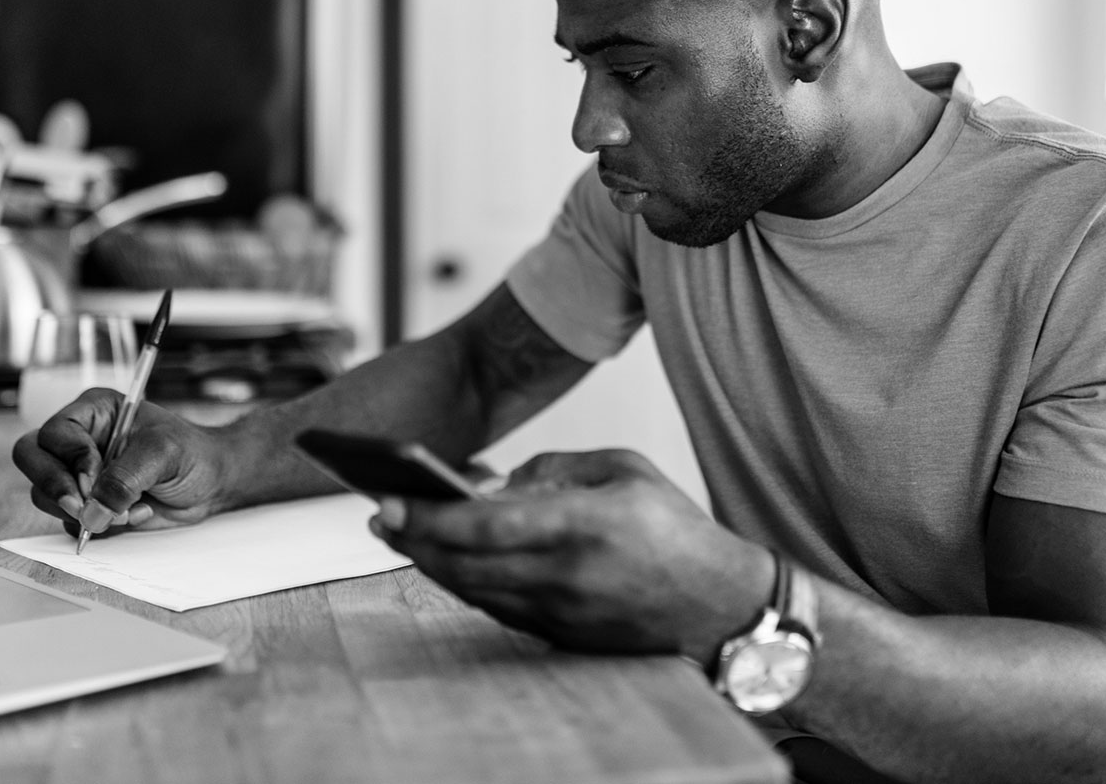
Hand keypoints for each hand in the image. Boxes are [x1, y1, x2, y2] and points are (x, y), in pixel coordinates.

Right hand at [11, 388, 228, 539]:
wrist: (212, 483)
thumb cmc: (192, 453)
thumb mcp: (164, 453)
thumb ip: (126, 477)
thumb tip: (93, 511)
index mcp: (93, 412)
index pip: (55, 432)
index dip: (70, 458)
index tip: (93, 477)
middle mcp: (78, 440)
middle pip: (31, 459)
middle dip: (55, 487)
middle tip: (83, 508)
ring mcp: (78, 474)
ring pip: (44, 494)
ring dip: (83, 511)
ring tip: (131, 508)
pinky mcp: (87, 504)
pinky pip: (69, 521)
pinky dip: (97, 527)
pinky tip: (135, 515)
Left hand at [370, 448, 773, 660]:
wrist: (722, 605)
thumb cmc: (675, 528)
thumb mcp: (625, 469)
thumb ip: (556, 467)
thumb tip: (493, 484)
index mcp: (583, 525)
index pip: (485, 527)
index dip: (430, 518)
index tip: (392, 503)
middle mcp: (566, 576)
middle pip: (465, 567)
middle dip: (415, 542)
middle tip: (383, 517)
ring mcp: (562, 614)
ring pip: (475, 591)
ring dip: (433, 565)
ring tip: (407, 535)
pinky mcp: (562, 637)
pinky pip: (498, 609)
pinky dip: (467, 584)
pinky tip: (449, 561)